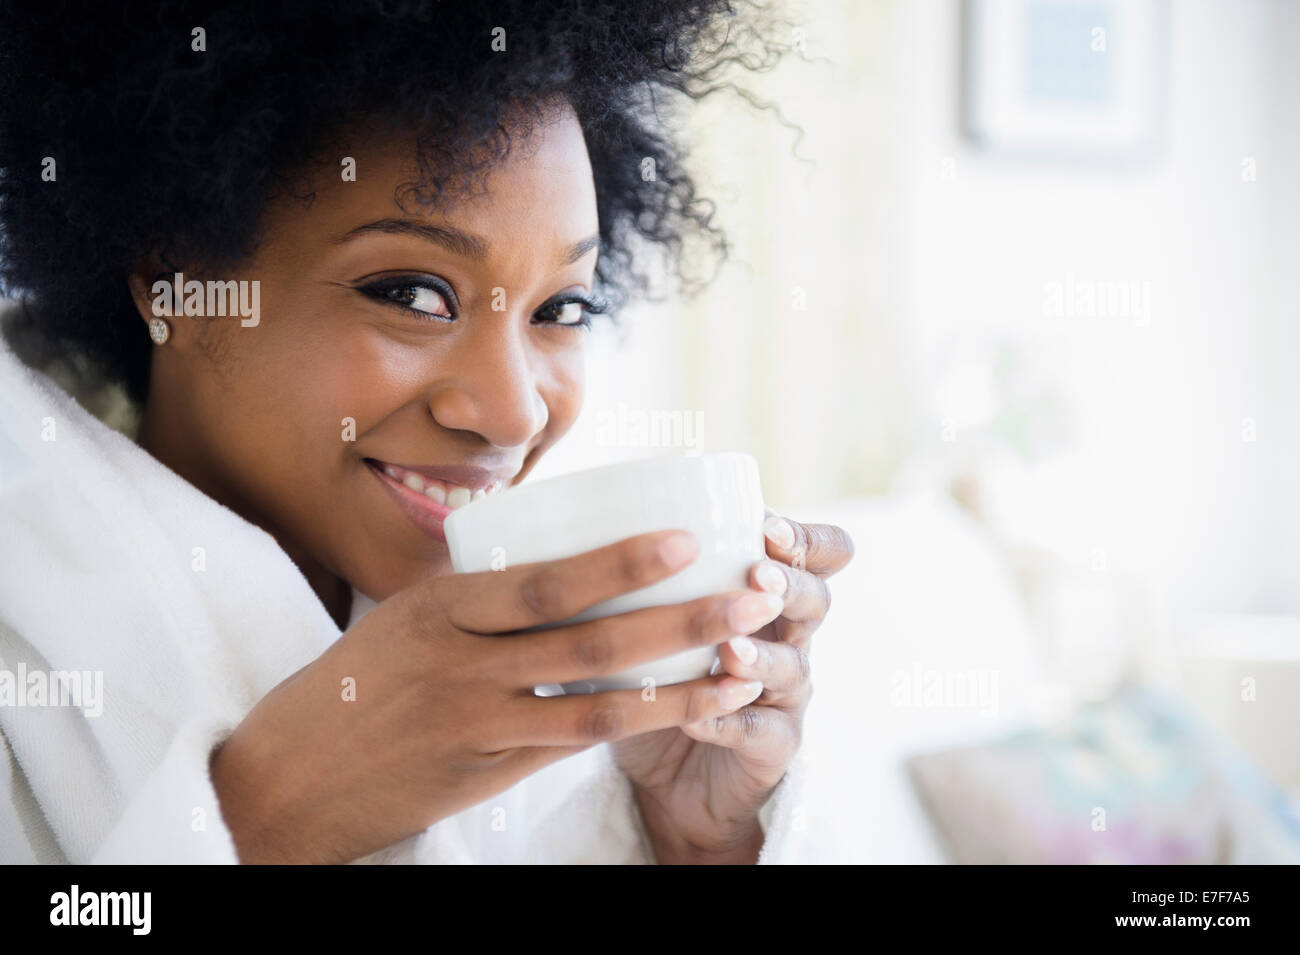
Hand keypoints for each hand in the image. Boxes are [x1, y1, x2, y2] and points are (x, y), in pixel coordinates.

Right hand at [208, 528, 787, 863]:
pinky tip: (686, 711)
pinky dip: (632, 728)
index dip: (620, 562)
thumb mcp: (404, 620)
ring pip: (596, 706)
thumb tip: (563, 565)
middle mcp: (462, 666)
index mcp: (440, 609)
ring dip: (679, 687)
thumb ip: (479, 600)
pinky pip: (572, 747)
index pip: (543, 582)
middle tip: (751, 595)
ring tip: (742, 666)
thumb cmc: (350, 685)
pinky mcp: (485, 776)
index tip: (687, 539)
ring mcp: (476, 727)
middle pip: (589, 641)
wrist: (286, 782)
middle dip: (681, 619)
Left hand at [612, 512, 853, 863]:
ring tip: (731, 650)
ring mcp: (785, 696)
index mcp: (765, 594)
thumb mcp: (647, 620)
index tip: (764, 526)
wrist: (671, 777)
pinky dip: (727, 723)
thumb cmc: (655, 676)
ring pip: (794, 668)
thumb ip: (635, 577)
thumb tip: (566, 522)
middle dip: (790, 585)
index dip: (802, 538)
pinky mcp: (772, 749)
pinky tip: (697, 719)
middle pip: (817, 601)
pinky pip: (759, 733)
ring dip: (762, 656)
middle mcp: (787, 638)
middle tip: (757, 577)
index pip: (817, 552)